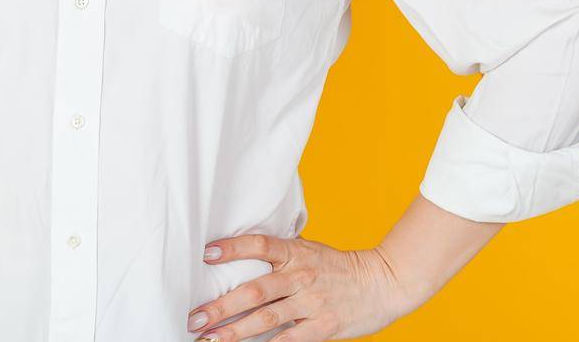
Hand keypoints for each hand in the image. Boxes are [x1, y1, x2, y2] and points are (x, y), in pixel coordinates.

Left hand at [187, 234, 415, 340]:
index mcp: (296, 253)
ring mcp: (312, 303)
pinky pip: (289, 340)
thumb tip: (242, 253)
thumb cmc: (339, 267)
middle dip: (221, 306)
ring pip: (267, 318)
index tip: (206, 254)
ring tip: (210, 339)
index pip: (260, 245)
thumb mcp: (310, 250)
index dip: (233, 248)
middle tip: (195, 317)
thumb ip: (281, 254)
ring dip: (235, 331)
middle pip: (255, 290)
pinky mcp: (323, 327)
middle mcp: (301, 276)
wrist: (384, 282)